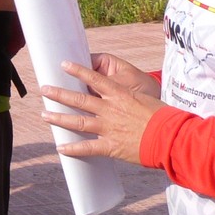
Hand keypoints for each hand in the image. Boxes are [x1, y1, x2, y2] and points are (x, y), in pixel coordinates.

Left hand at [40, 57, 162, 165]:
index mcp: (119, 95)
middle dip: (59, 94)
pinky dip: (73, 149)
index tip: (63, 64)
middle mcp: (110, 109)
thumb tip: (120, 100)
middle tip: (44, 90)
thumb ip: (128, 100)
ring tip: (44, 115)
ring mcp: (108, 128)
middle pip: (79, 100)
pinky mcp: (110, 146)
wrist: (171, 137)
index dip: (77, 70)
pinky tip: (61, 148)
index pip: (94, 78)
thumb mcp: (144, 100)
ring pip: (77, 122)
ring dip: (58, 118)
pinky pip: (87, 148)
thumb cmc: (163, 117)